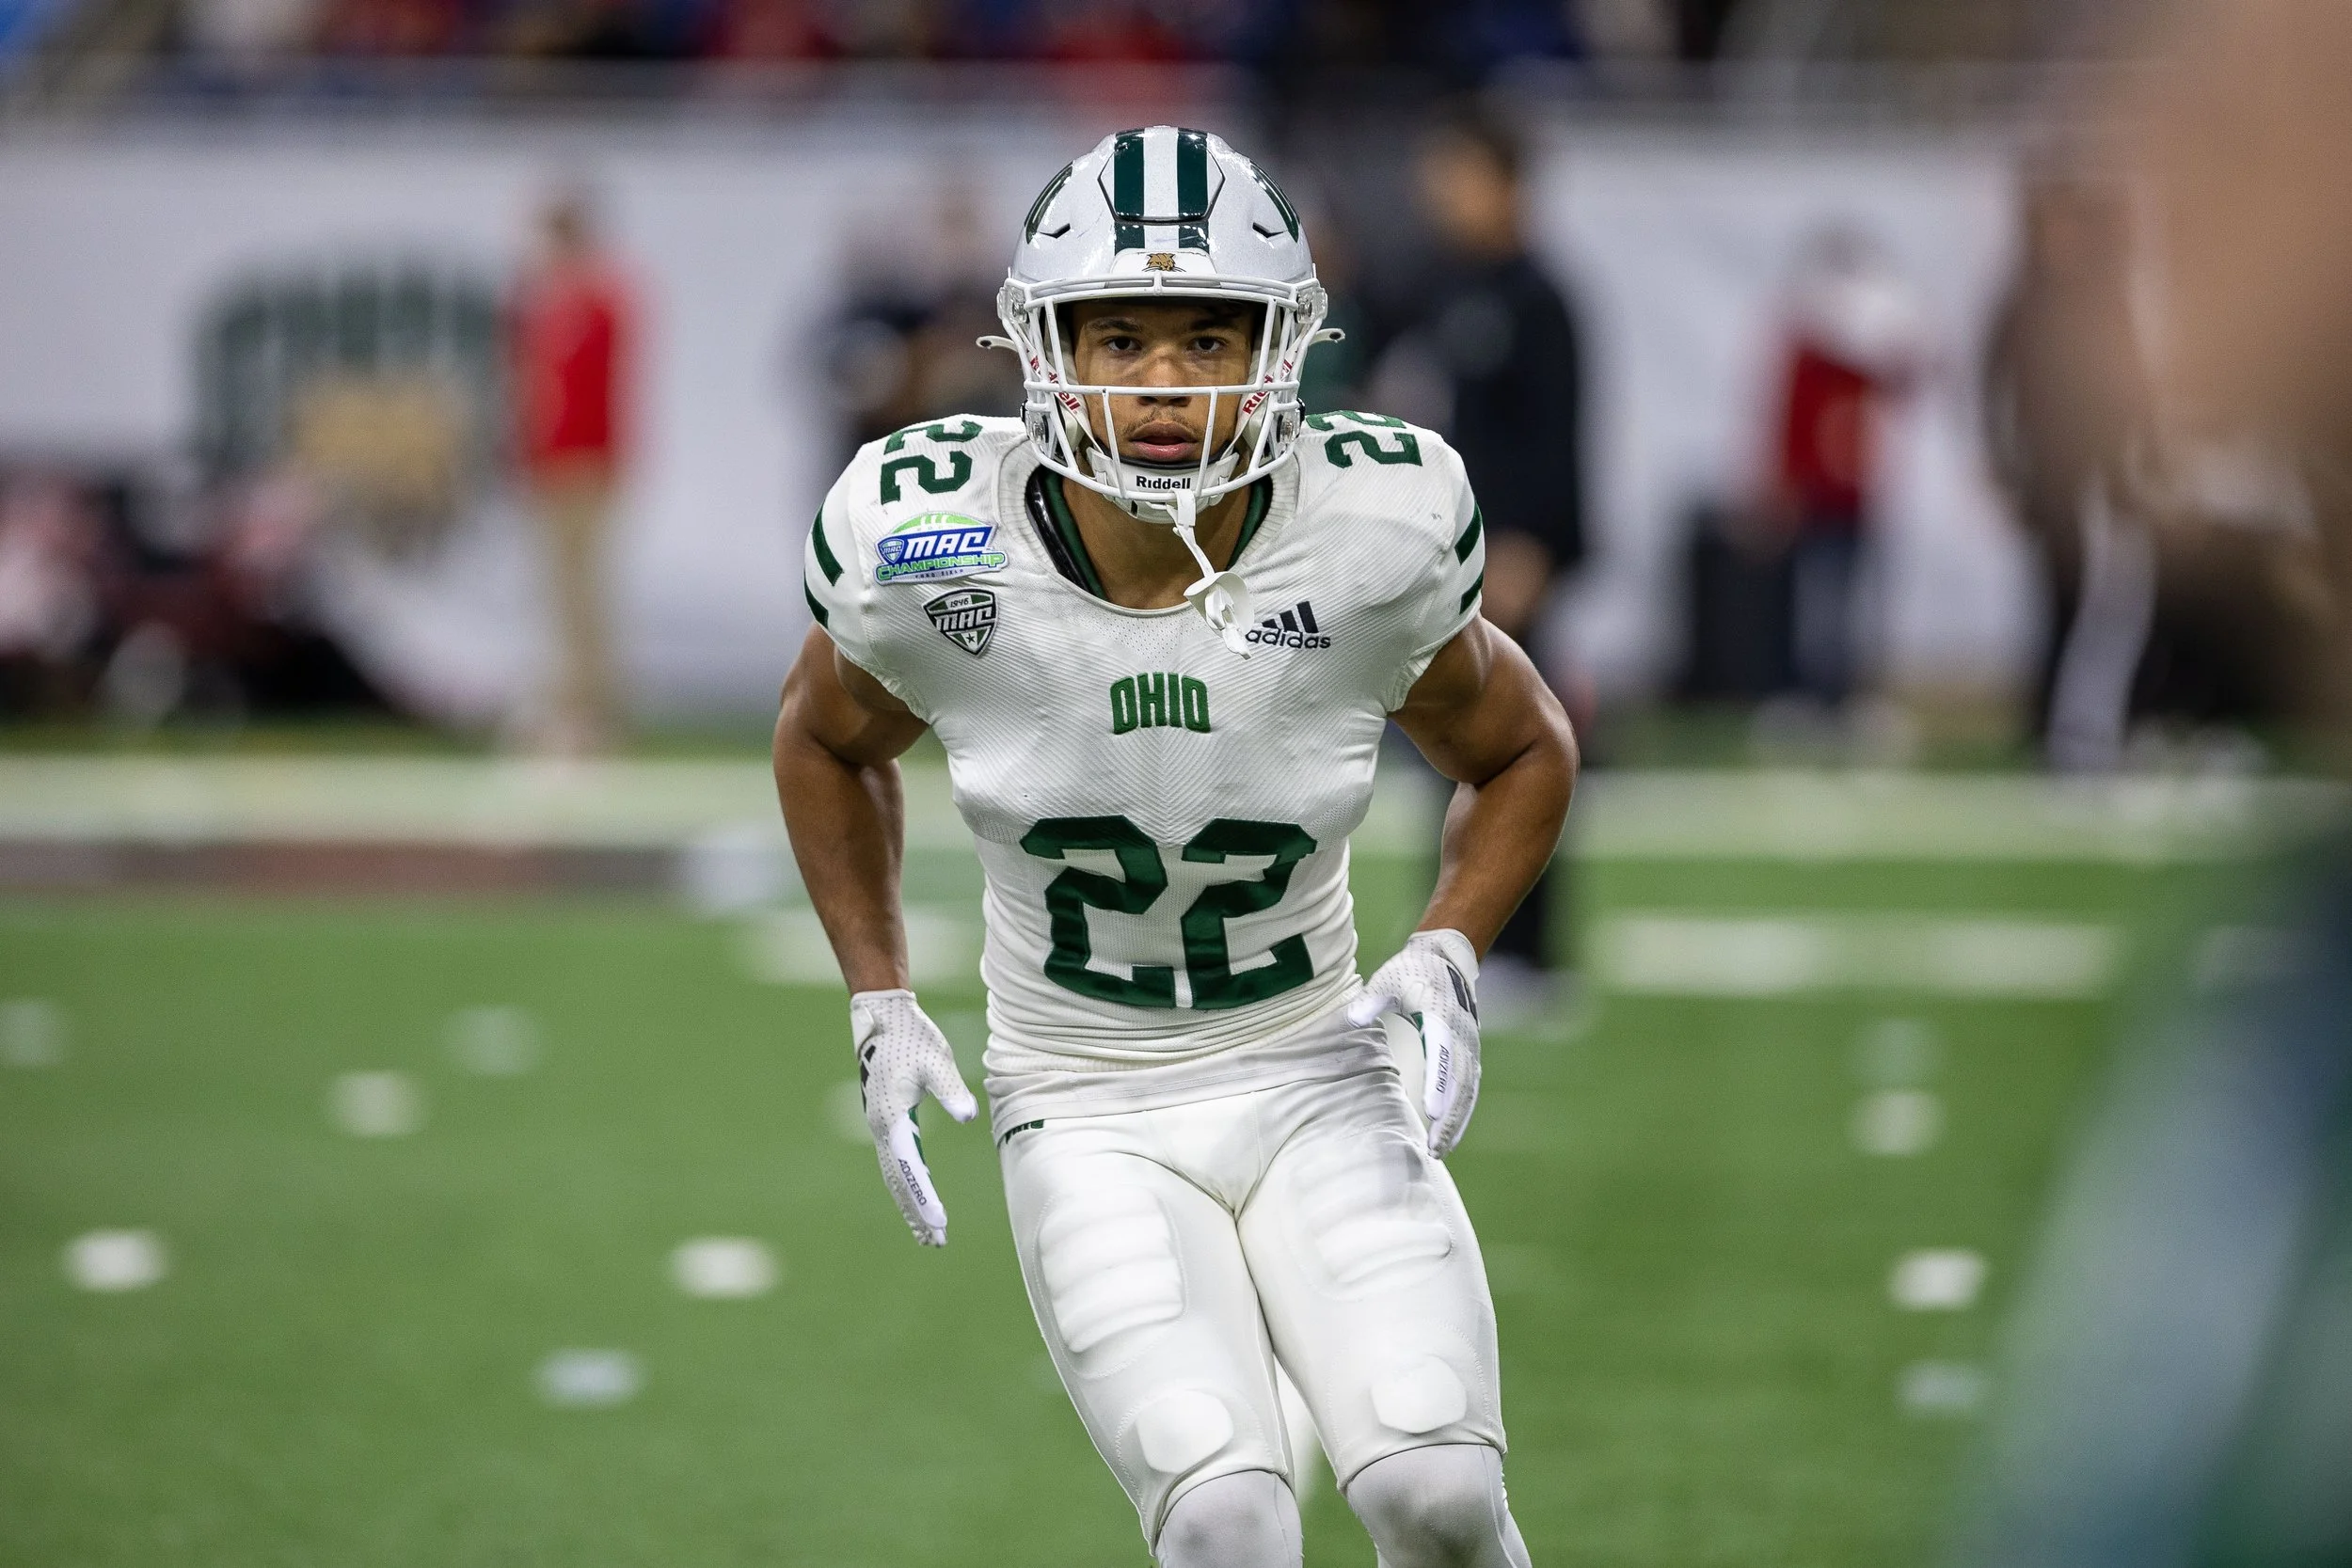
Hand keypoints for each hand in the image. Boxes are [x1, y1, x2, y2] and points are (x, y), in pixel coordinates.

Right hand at [850, 989, 979, 1245]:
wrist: (881, 1016)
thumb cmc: (910, 1036)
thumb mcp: (936, 1060)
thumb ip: (951, 1089)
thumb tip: (968, 1115)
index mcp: (890, 1118)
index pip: (909, 1168)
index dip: (924, 1197)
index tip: (939, 1222)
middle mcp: (881, 1127)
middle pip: (899, 1180)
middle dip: (916, 1211)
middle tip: (936, 1242)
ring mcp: (881, 1125)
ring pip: (894, 1174)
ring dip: (910, 1202)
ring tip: (926, 1233)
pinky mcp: (886, 1119)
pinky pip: (896, 1160)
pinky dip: (907, 1183)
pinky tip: (918, 1195)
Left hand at [1348, 930, 1481, 1156]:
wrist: (1446, 958)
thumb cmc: (1411, 970)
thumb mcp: (1389, 977)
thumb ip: (1372, 998)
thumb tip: (1352, 1019)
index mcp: (1442, 1016)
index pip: (1443, 1054)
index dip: (1439, 1084)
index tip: (1432, 1112)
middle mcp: (1461, 1035)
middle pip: (1460, 1082)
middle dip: (1449, 1117)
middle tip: (1434, 1148)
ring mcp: (1469, 1045)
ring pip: (1468, 1090)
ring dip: (1456, 1121)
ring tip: (1439, 1151)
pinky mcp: (1469, 1053)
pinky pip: (1469, 1088)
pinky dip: (1461, 1112)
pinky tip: (1448, 1135)